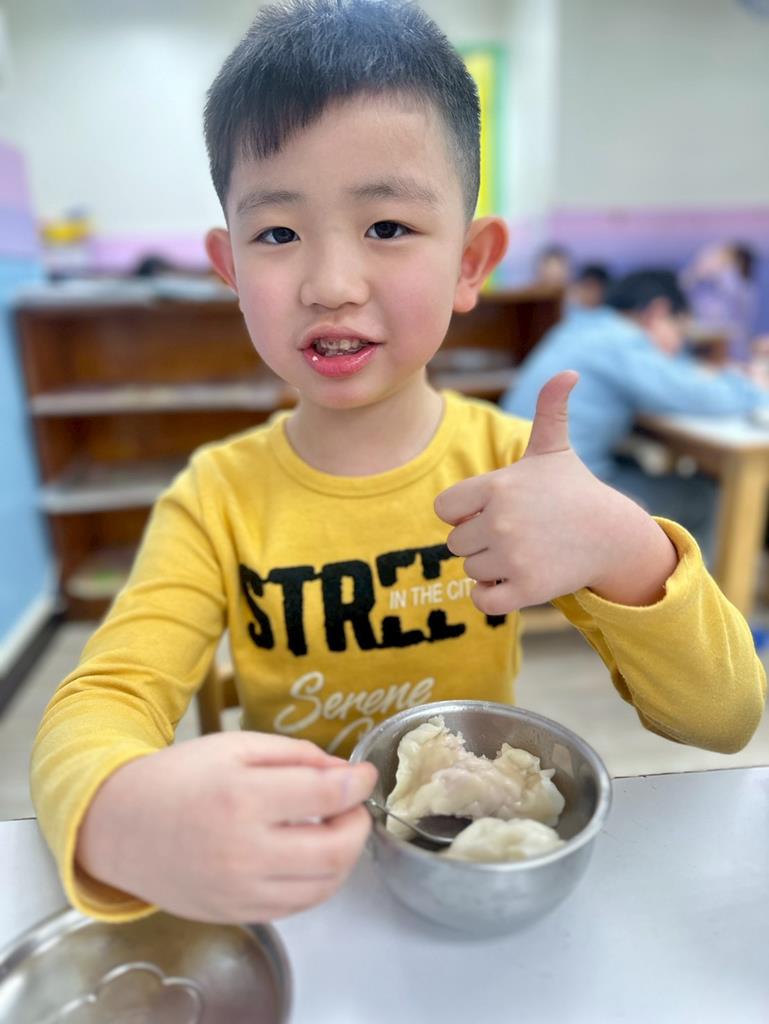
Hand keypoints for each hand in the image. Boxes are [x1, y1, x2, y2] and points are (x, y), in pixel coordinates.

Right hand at [76, 731, 376, 922]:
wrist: (121, 826)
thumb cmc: (179, 778)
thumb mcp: (235, 746)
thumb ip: (295, 755)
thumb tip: (344, 774)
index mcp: (242, 797)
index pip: (326, 795)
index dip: (358, 783)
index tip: (365, 774)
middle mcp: (243, 851)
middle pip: (335, 850)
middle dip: (358, 824)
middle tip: (353, 806)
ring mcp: (240, 890)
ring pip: (324, 885)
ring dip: (345, 856)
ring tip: (335, 829)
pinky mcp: (236, 913)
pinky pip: (299, 906)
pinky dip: (320, 882)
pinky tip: (312, 856)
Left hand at [434, 371, 677, 612]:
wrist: (612, 536)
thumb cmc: (574, 491)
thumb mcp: (555, 449)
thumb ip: (550, 410)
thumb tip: (569, 372)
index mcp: (497, 486)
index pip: (444, 509)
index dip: (463, 513)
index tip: (492, 510)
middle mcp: (501, 521)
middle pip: (455, 543)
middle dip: (478, 542)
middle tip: (516, 534)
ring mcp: (514, 557)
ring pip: (470, 571)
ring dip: (489, 568)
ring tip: (523, 553)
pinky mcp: (526, 589)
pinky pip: (482, 600)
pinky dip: (491, 597)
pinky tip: (514, 581)